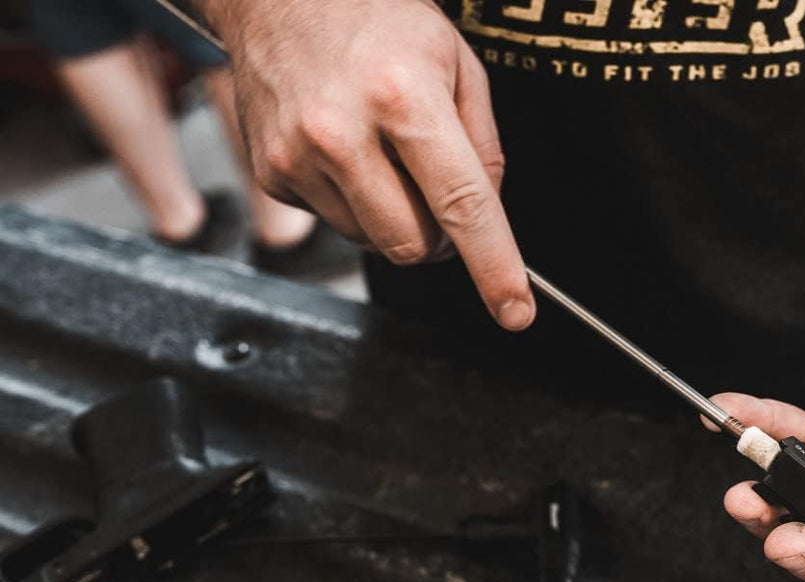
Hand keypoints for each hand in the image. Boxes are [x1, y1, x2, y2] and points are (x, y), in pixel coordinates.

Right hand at [203, 0, 533, 327]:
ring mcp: (299, 155)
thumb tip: (487, 215)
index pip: (462, 205)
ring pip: (374, 242)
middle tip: (440, 194)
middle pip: (414, 244)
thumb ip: (484, 145)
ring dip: (395, 218)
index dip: (494, 267)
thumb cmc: (376, 18)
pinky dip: (354, 202)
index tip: (514, 312)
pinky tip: (348, 152)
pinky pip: (334, 223)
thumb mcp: (456, 62)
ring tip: (386, 154)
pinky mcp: (271, 173)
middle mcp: (342, 130)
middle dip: (441, 237)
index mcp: (403, 97)